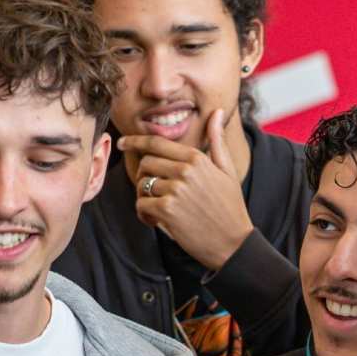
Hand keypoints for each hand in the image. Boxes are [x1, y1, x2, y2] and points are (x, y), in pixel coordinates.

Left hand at [122, 108, 252, 269]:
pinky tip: (157, 222)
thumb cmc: (230, 207)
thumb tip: (217, 112)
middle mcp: (184, 170)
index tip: (123, 143)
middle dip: (144, 177)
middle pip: (145, 163)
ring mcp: (175, 190)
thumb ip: (217, 140)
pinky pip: (141, 205)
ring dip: (145, 198)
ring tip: (159, 210)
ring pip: (142, 185)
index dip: (134, 141)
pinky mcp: (167, 210)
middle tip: (154, 193)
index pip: (156, 143)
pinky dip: (144, 215)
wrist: (234, 243)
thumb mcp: (227, 170)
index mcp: (196, 158)